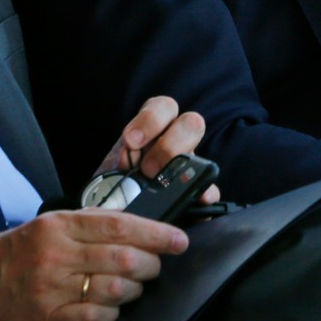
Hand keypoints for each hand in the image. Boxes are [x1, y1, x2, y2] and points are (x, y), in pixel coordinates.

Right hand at [0, 208, 186, 320]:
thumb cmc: (9, 255)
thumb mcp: (45, 227)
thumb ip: (86, 226)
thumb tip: (134, 229)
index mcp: (59, 225)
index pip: (121, 225)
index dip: (156, 233)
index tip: (178, 240)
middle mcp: (57, 254)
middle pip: (125, 257)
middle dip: (151, 264)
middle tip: (155, 266)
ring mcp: (53, 288)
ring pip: (117, 288)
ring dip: (134, 289)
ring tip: (132, 286)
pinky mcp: (49, 319)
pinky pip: (97, 317)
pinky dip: (112, 314)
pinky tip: (110, 308)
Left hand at [97, 94, 220, 206]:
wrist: (115, 213)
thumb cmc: (112, 186)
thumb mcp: (109, 173)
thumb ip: (117, 168)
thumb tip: (124, 166)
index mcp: (153, 129)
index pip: (162, 107)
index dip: (150, 119)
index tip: (132, 140)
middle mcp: (176, 141)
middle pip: (190, 123)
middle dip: (169, 145)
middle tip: (148, 169)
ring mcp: (189, 165)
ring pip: (202, 150)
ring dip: (186, 165)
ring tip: (164, 185)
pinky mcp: (197, 191)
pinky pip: (211, 188)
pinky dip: (207, 192)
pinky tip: (200, 199)